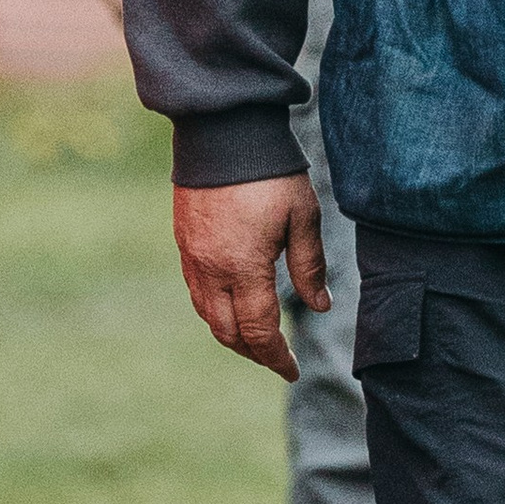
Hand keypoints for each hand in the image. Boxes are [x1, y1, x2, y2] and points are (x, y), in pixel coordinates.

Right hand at [173, 175, 329, 378]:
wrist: (223, 133)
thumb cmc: (271, 173)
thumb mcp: (303, 217)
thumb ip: (310, 266)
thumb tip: (320, 306)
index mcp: (243, 268)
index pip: (259, 331)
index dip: (276, 357)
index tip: (292, 370)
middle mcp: (211, 270)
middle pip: (227, 332)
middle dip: (253, 352)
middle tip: (277, 359)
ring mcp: (192, 257)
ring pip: (207, 314)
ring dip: (231, 334)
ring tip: (256, 340)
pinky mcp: (184, 242)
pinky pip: (196, 291)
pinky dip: (215, 310)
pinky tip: (232, 306)